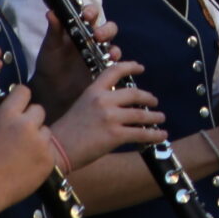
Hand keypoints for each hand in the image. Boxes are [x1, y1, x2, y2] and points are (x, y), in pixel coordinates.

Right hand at [0, 83, 57, 199]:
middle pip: (39, 110)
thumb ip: (6, 121)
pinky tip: (27, 166)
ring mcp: (40, 142)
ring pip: (46, 131)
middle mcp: (27, 124)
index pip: (23, 91)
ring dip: (38, 138)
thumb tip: (17, 116)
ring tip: (22, 154)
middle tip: (21, 135)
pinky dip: (41, 156)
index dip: (21, 99)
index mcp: (7, 115)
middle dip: (31, 120)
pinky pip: (49, 150)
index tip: (20, 106)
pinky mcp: (49, 159)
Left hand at [32, 1, 114, 118]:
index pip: (90, 14)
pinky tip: (110, 60)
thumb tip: (51, 12)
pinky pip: (114, 60)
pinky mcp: (104, 67)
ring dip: (112, 45)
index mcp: (79, 29)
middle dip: (106, 29)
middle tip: (98, 35)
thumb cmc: (49, 63)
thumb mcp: (50, 46)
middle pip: (107, 27)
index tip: (86, 15)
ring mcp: (100, 53)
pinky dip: (115, 59)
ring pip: (113, 43)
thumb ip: (53, 30)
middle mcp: (92, 38)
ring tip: (106, 50)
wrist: (51, 89)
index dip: (91, 11)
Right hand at [48, 61, 167, 169]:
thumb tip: (121, 104)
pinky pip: (142, 133)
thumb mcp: (81, 106)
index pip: (114, 71)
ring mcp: (110, 117)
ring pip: (141, 114)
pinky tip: (161, 135)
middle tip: (154, 101)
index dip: (130, 66)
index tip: (141, 67)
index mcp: (93, 91)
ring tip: (160, 118)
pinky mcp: (116, 135)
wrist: (56, 150)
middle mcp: (103, 101)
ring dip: (155, 117)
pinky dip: (155, 134)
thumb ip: (99, 101)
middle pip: (135, 94)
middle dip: (148, 98)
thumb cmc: (66, 131)